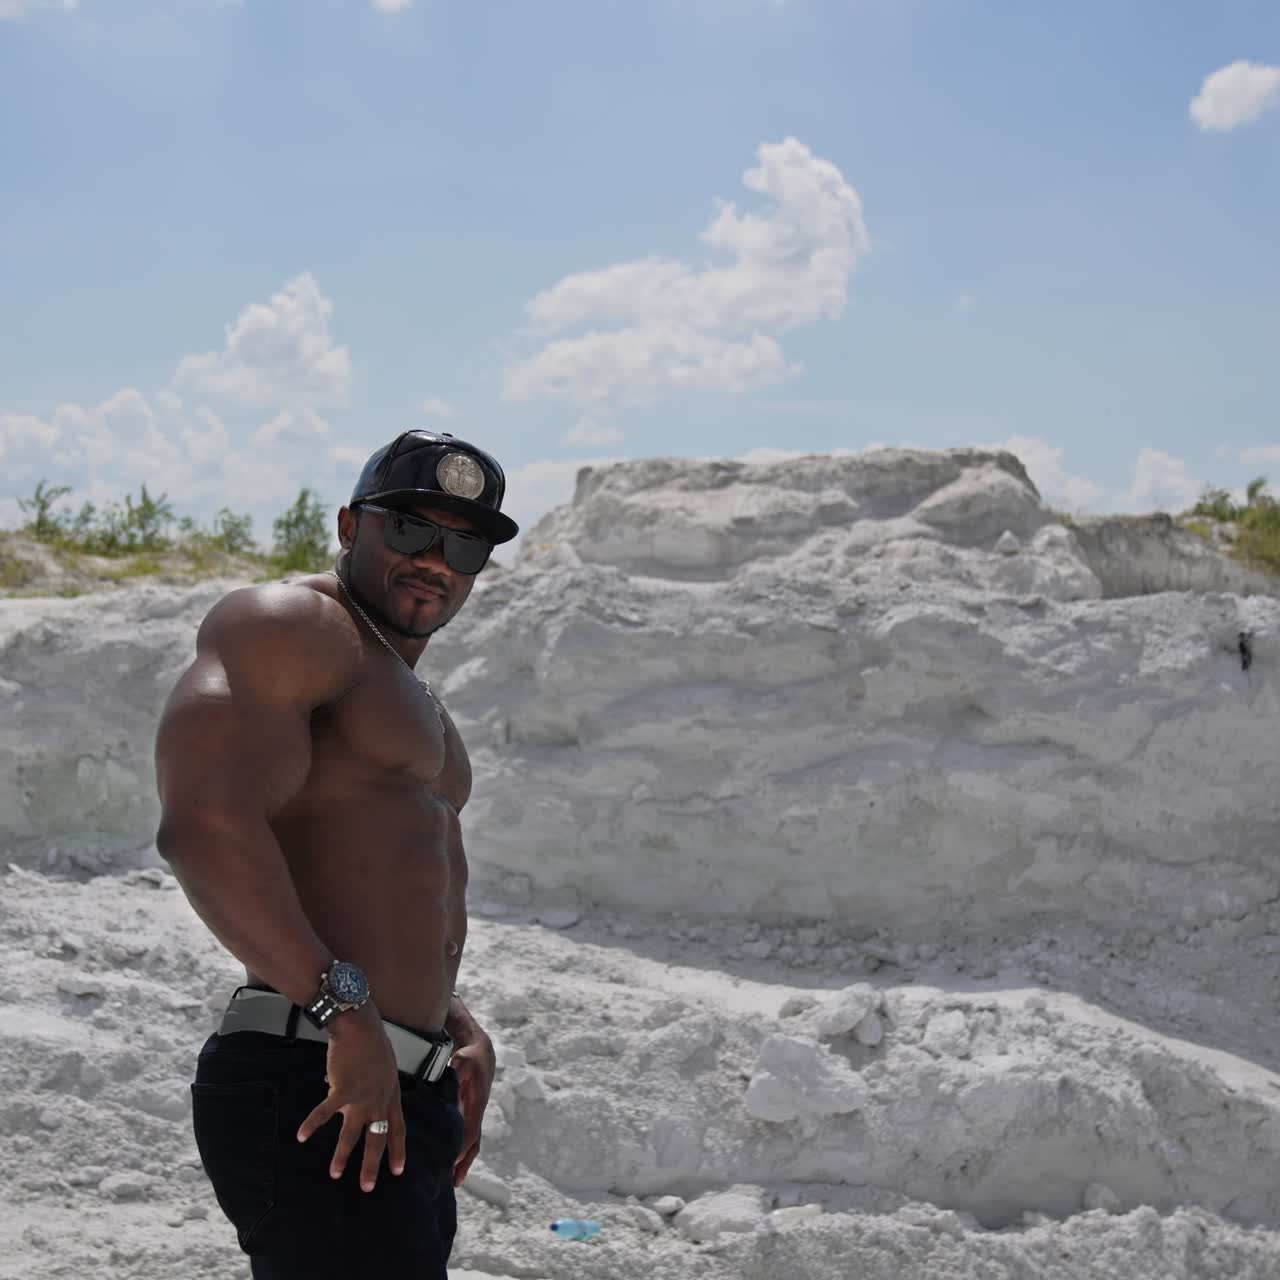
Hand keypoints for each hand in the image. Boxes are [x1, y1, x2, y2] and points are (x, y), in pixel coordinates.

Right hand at [296, 1006, 404, 1192]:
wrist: (361, 1027)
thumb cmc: (372, 1044)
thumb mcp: (384, 1069)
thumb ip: (376, 1089)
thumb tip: (357, 1100)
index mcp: (391, 1095)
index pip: (398, 1128)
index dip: (397, 1150)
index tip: (398, 1171)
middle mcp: (379, 1100)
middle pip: (377, 1138)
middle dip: (372, 1165)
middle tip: (368, 1187)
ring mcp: (361, 1097)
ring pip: (352, 1134)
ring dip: (343, 1156)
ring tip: (336, 1174)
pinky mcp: (342, 1090)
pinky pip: (325, 1113)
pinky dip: (312, 1125)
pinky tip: (301, 1136)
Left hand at [450, 1038, 494, 1185]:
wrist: (481, 1052)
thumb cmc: (470, 1057)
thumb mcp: (461, 1062)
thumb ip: (454, 1076)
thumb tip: (447, 1091)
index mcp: (477, 1103)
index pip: (470, 1131)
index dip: (460, 1148)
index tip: (450, 1162)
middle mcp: (478, 1112)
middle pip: (473, 1143)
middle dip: (464, 1163)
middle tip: (452, 1182)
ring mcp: (476, 1113)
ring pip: (472, 1143)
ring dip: (465, 1161)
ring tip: (455, 1181)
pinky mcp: (470, 1112)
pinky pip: (468, 1136)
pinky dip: (463, 1151)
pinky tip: (454, 1163)